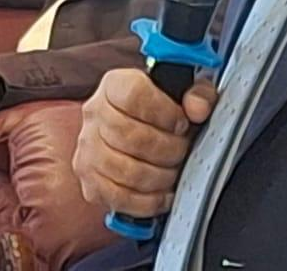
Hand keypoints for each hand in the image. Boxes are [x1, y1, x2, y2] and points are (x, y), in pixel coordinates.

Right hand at [73, 69, 218, 217]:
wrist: (135, 129)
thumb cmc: (161, 111)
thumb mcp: (185, 92)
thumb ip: (198, 94)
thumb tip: (199, 109)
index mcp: (114, 84)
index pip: (132, 95)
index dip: (163, 112)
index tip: (182, 122)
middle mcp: (94, 114)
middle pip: (129, 136)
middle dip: (168, 148)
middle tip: (184, 150)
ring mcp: (87, 150)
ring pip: (125, 171)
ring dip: (160, 176)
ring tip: (175, 170)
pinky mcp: (90, 183)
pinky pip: (119, 198)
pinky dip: (148, 201)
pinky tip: (164, 192)